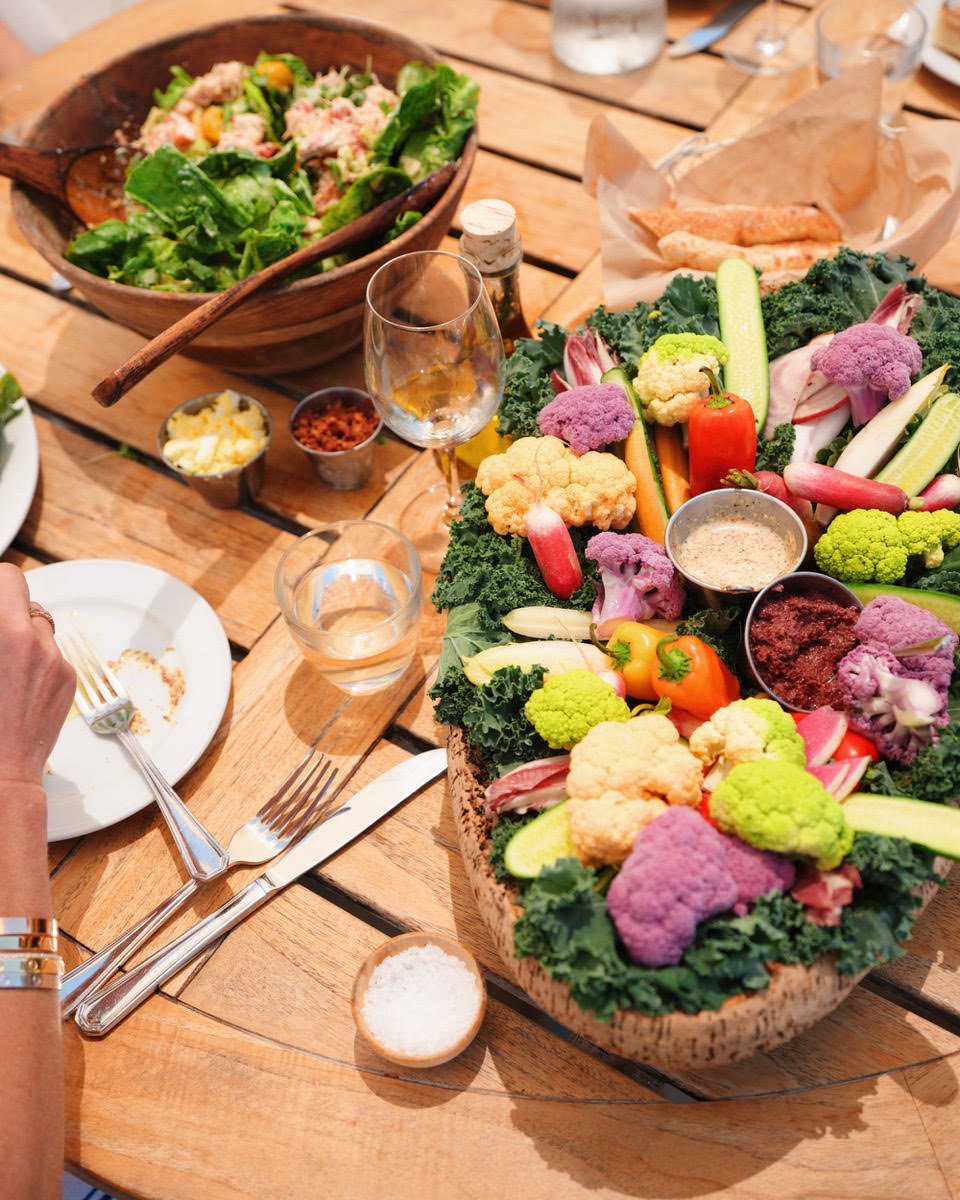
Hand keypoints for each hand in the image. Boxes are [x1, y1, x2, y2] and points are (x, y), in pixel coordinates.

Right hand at [0, 564, 74, 787]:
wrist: (0, 770)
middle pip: (26, 600)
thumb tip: (1, 619)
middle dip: (6, 609)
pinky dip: (37, 661)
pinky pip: (53, 655)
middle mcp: (35, 641)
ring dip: (22, 636)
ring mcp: (57, 660)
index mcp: (6, 634)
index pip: (9, 578)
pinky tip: (17, 687)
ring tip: (3, 666)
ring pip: (40, 628)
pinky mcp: (69, 680)